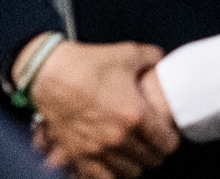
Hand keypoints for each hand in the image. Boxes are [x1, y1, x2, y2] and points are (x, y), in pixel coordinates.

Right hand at [28, 39, 176, 177]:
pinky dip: (110, 173)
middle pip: (151, 161)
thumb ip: (153, 58)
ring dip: (135, 164)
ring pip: (129, 173)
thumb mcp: (129, 53)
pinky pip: (100, 178)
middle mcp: (118, 138)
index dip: (171, 139)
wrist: (48, 75)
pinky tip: (112, 162)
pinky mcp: (76, 156)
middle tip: (152, 142)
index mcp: (136, 115)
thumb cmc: (89, 63)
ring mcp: (96, 150)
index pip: (167, 144)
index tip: (168, 134)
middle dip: (155, 152)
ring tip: (134, 152)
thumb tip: (162, 62)